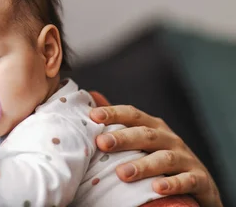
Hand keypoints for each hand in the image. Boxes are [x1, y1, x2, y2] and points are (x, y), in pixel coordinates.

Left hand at [88, 95, 221, 206]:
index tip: (93, 115)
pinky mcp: (198, 179)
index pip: (132, 114)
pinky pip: (187, 181)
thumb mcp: (141, 141)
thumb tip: (91, 99)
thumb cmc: (158, 158)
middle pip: (146, 134)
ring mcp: (186, 158)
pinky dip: (173, 184)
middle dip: (123, 138)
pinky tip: (157, 188)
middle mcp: (170, 139)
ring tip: (122, 173)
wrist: (198, 184)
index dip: (114, 113)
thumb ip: (118, 124)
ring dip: (143, 165)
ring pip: (164, 159)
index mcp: (153, 127)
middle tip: (101, 143)